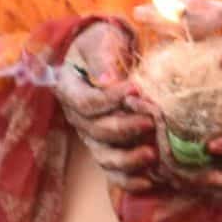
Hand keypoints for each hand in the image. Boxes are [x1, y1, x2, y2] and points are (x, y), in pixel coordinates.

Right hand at [55, 19, 162, 192]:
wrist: (106, 53)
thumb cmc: (103, 43)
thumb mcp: (100, 40)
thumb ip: (102, 58)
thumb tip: (107, 81)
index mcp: (69, 90)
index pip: (86, 102)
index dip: (109, 100)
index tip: (135, 88)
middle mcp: (77, 118)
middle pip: (96, 132)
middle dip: (124, 129)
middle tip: (150, 121)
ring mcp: (92, 136)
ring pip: (104, 157)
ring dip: (128, 160)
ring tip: (152, 154)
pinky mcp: (108, 147)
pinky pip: (113, 171)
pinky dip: (129, 180)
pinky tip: (149, 180)